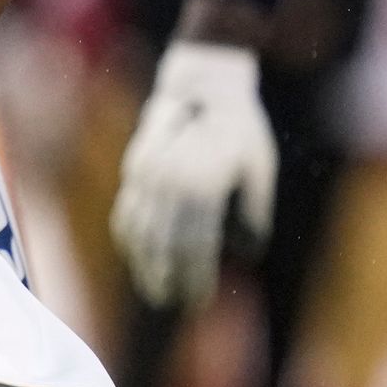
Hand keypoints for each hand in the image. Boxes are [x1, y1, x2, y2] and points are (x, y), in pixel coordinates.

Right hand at [110, 39, 276, 305]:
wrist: (203, 84)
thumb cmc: (241, 129)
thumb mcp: (260, 169)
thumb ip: (253, 213)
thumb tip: (246, 253)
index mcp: (203, 185)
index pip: (194, 247)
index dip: (195, 278)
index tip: (199, 301)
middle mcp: (169, 182)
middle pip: (163, 245)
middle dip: (168, 278)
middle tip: (174, 302)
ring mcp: (145, 175)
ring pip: (139, 232)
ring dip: (145, 264)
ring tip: (155, 288)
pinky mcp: (133, 169)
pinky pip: (126, 213)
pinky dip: (131, 240)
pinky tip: (138, 257)